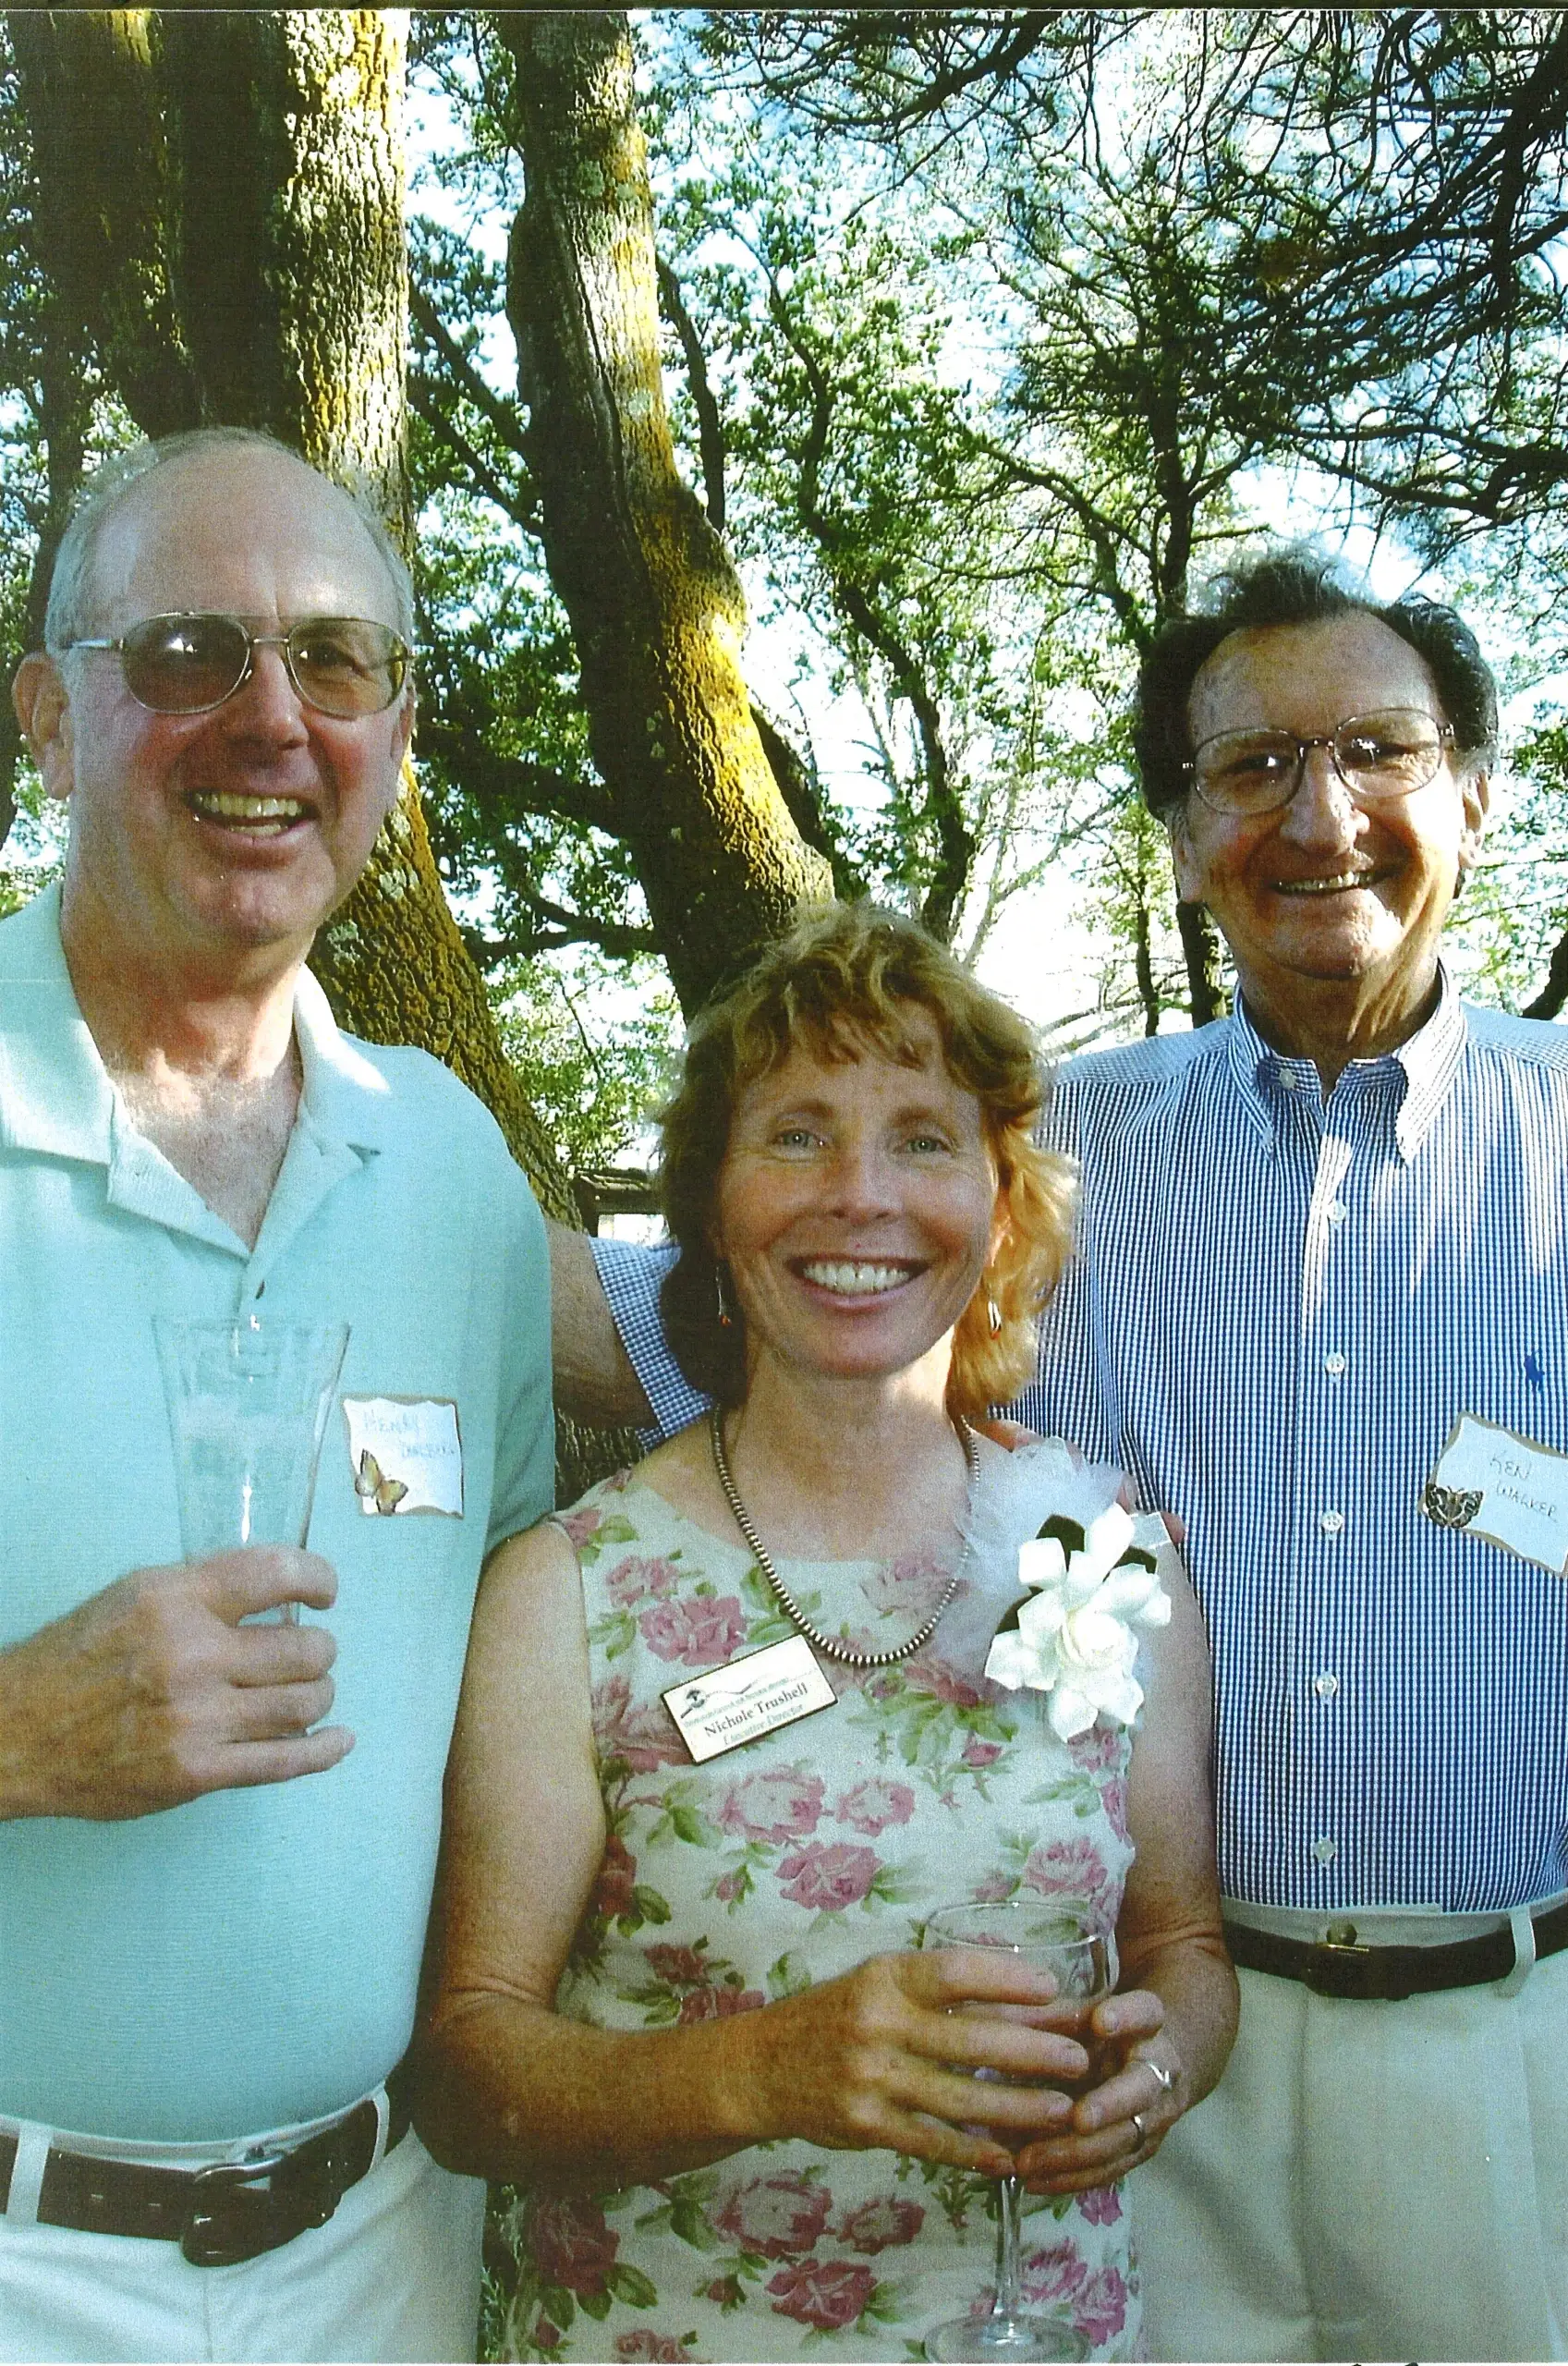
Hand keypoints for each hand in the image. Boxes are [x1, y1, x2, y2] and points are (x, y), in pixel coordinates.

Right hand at [0, 1548, 351, 1820]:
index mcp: (175, 1599)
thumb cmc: (80, 1658)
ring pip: (304, 1704)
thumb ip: (206, 1593)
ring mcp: (197, 1719)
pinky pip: (285, 1761)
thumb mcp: (136, 1597)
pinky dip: (324, 1751)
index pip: (277, 1573)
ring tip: (307, 1693)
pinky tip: (338, 1740)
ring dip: (318, 1695)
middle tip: (308, 1655)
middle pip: (306, 1650)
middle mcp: (191, 1655)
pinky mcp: (197, 1773)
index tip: (323, 1593)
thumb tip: (284, 1598)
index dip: (318, 1579)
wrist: (18, 1733)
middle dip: (320, 1651)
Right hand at [729, 1945, 1104, 2177]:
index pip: (954, 1972)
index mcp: (883, 1977)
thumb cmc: (834, 2016)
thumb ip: (939, 1993)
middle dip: (1032, 2051)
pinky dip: (973, 2152)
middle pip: (969, 2038)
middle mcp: (876, 2023)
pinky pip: (930, 2141)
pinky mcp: (864, 2125)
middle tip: (1079, 2058)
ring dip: (1017, 2107)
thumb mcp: (878, 1985)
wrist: (760, 2066)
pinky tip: (1008, 2158)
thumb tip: (1023, 1999)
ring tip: (1062, 2110)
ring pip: (959, 2097)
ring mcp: (870, 2077)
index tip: (1053, 1990)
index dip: (1007, 1979)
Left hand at [1011, 1988, 1182, 2192]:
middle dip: (1109, 2105)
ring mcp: (1154, 2116)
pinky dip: (1071, 2178)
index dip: (1126, 2017)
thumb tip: (989, 2016)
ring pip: (1122, 2140)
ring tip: (1029, 2161)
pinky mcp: (1140, 2151)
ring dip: (1076, 2153)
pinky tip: (1033, 2181)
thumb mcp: (1082, 2011)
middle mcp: (1160, 2071)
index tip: (1100, 2020)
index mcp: (1148, 2023)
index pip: (1144, 2013)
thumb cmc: (1106, 2029)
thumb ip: (1046, 2015)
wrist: (1154, 2061)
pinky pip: (1108, 2171)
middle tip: (1077, 2118)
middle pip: (1141, 2089)